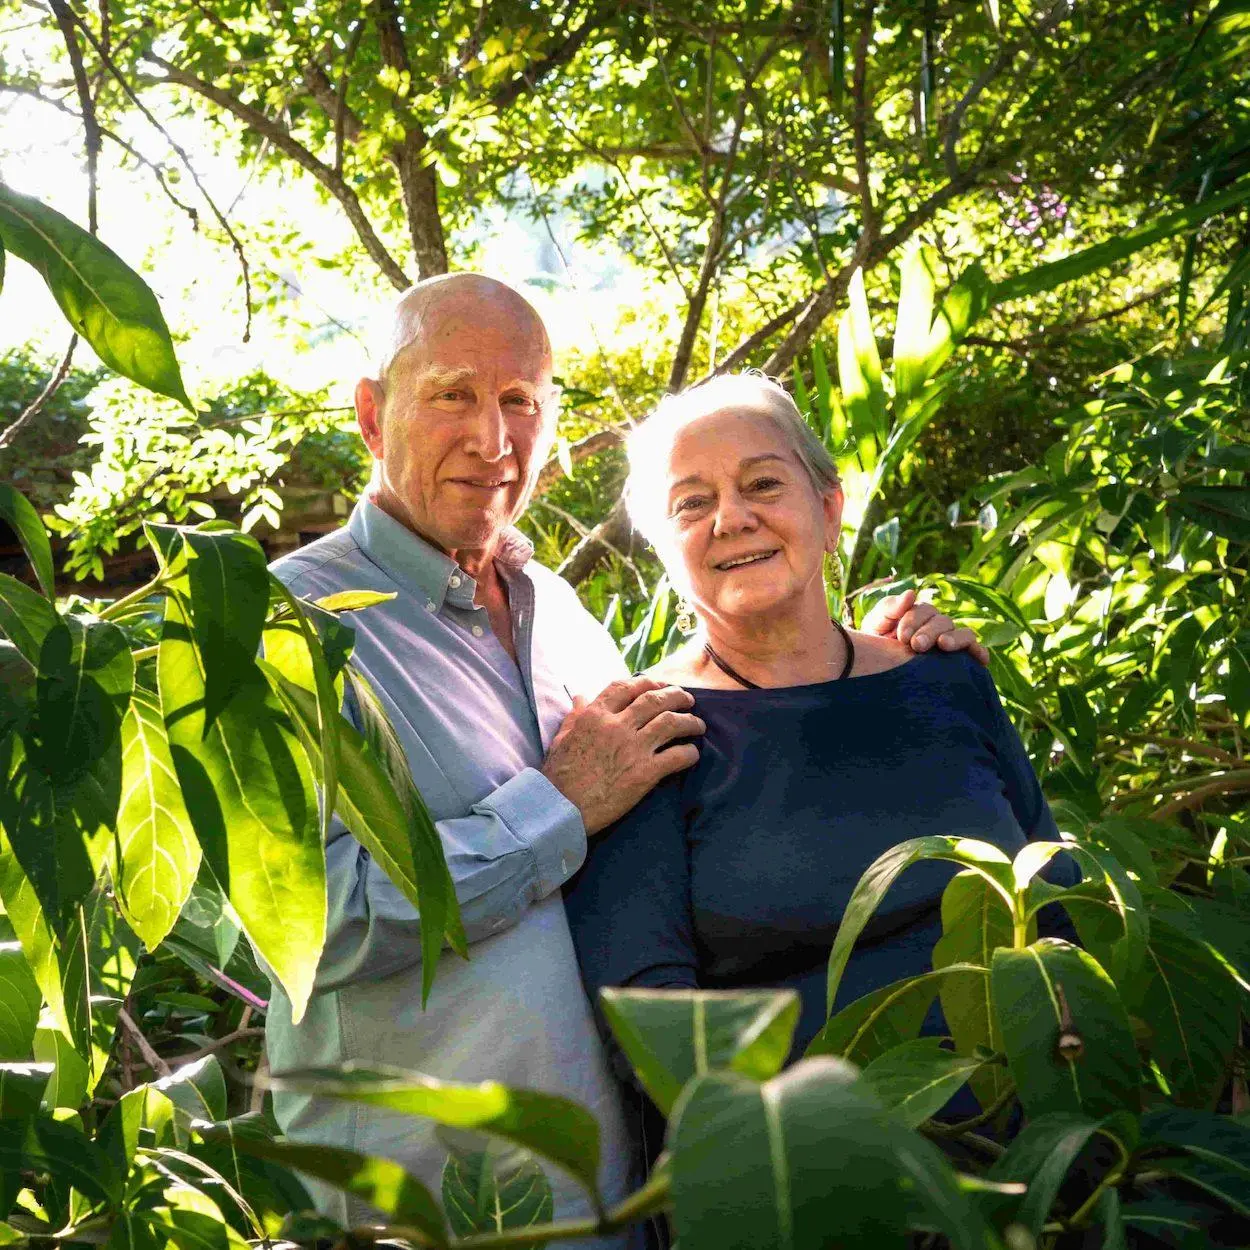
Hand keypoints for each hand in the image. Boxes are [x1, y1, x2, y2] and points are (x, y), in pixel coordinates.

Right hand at [542, 677, 704, 834]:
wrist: (560, 808)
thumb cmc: (557, 775)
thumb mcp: (561, 737)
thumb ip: (575, 714)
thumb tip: (580, 696)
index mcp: (595, 715)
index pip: (625, 687)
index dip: (647, 682)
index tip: (659, 685)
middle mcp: (616, 726)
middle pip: (654, 699)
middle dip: (675, 695)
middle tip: (687, 699)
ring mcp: (632, 748)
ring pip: (671, 722)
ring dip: (689, 721)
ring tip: (698, 725)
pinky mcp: (644, 773)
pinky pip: (677, 756)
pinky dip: (689, 753)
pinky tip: (693, 754)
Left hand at [861, 588, 988, 665]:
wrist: (875, 667)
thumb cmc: (875, 642)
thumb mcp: (877, 623)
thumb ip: (890, 607)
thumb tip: (912, 593)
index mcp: (920, 614)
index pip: (924, 611)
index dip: (914, 620)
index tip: (901, 636)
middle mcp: (938, 626)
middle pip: (943, 622)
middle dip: (930, 632)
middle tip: (916, 645)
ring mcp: (949, 642)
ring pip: (962, 634)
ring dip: (956, 638)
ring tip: (944, 645)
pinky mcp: (959, 659)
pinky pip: (975, 652)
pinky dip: (980, 652)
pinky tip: (980, 660)